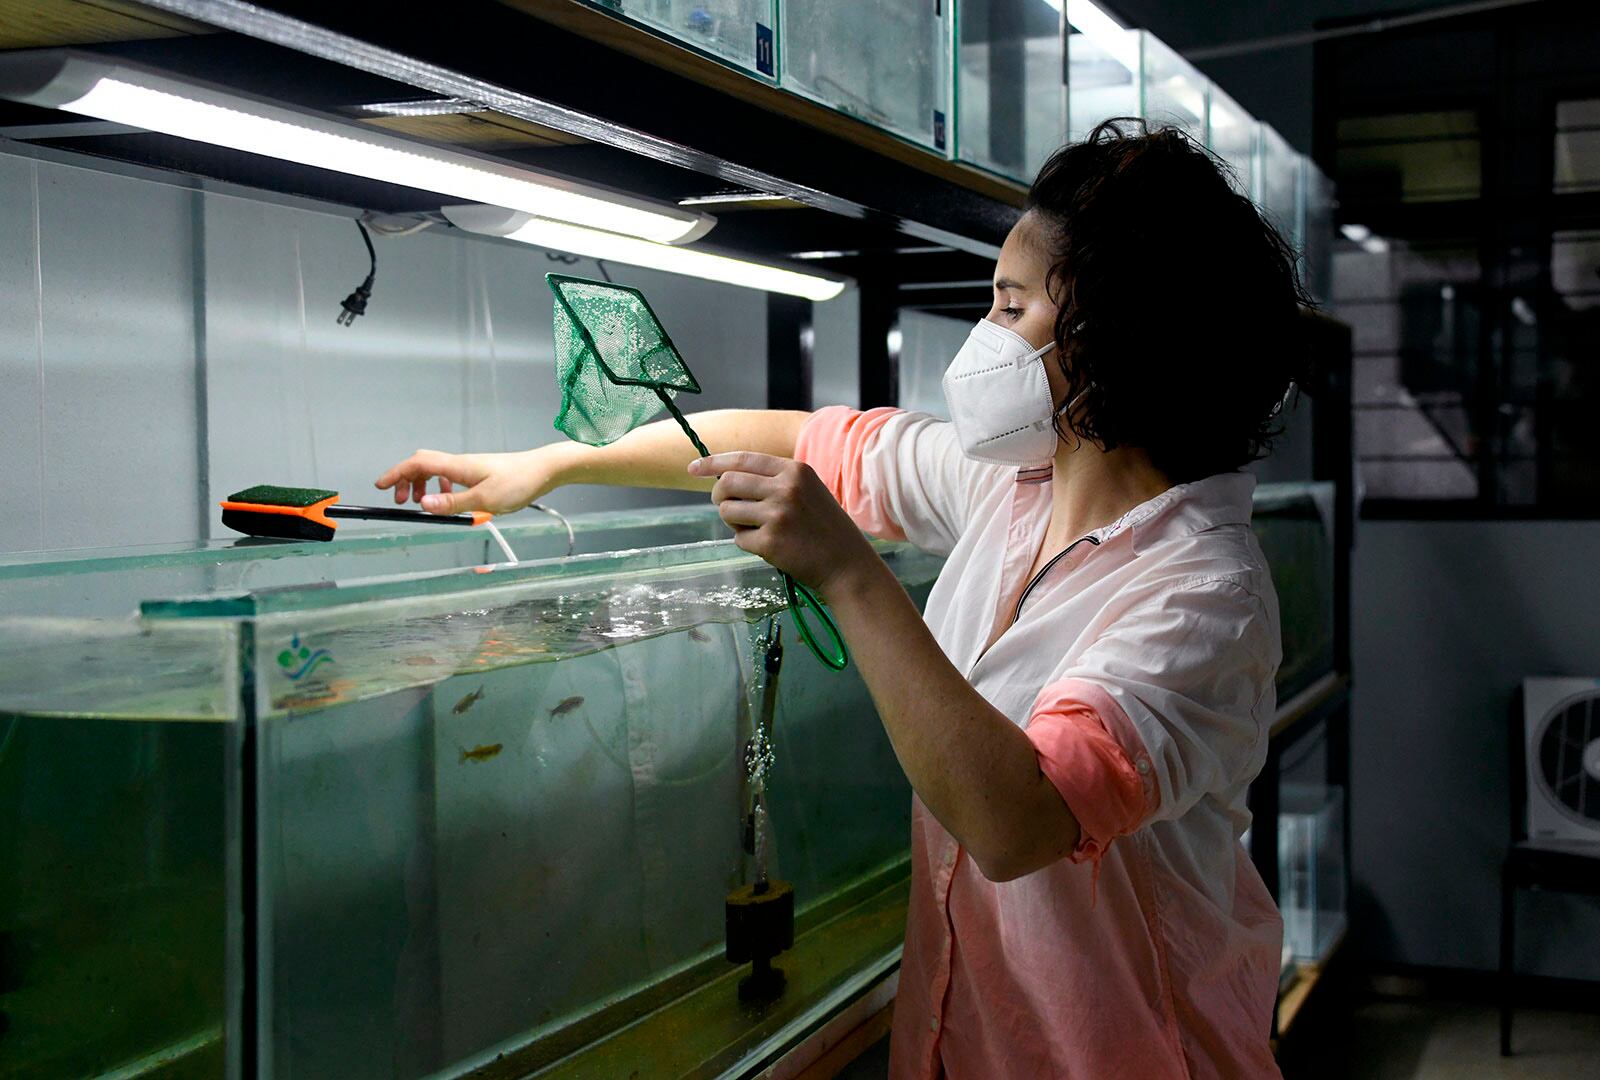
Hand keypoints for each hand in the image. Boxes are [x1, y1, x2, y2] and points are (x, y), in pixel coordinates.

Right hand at [375, 446, 565, 515]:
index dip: (396, 473)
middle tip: (400, 501)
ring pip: (435, 469)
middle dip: (405, 480)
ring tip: (422, 503)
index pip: (417, 464)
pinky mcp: (478, 473)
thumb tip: (423, 505)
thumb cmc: (518, 483)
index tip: (380, 486)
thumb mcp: (484, 499)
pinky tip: (450, 499)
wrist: (542, 471)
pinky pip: (450, 475)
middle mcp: (460, 463)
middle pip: (422, 464)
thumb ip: (453, 503)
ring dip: (423, 484)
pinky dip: (441, 486)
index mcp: (457, 466)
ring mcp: (469, 467)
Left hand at [687, 452, 880, 595]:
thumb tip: (725, 478)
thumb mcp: (807, 491)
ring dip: (734, 521)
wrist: (847, 564)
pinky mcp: (770, 542)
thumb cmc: (824, 528)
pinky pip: (739, 538)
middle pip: (727, 483)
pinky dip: (748, 544)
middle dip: (718, 495)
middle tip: (727, 507)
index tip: (694, 468)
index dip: (713, 462)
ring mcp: (777, 515)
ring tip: (757, 529)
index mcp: (794, 471)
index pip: (742, 459)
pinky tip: (770, 547)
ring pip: (726, 511)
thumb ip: (773, 481)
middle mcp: (784, 488)